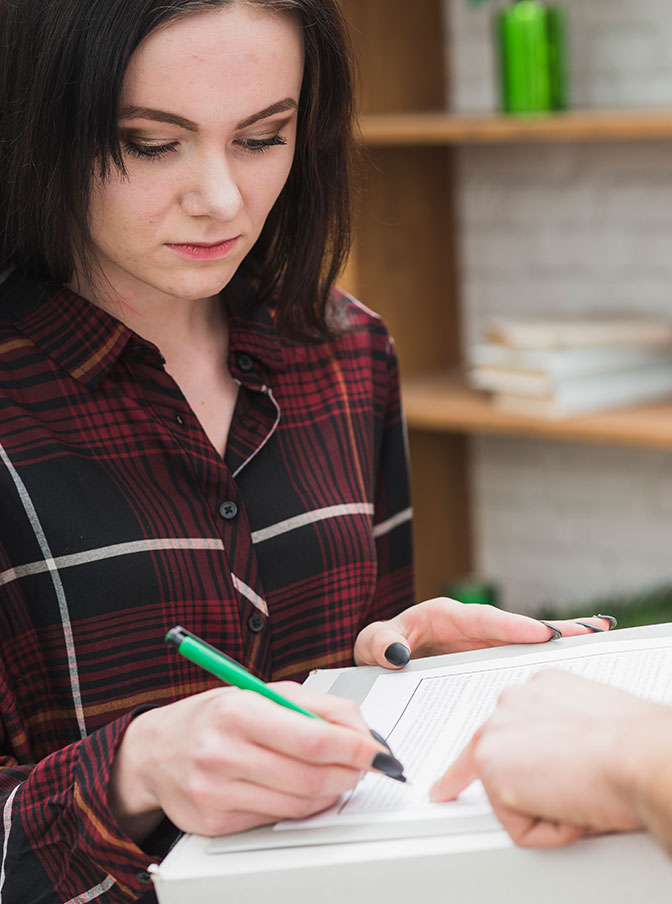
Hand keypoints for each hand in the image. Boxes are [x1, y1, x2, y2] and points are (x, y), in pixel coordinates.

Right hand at [109, 682, 386, 841]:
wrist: (157, 751)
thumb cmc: (216, 716)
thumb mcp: (261, 692)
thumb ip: (316, 707)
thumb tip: (361, 732)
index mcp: (238, 711)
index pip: (312, 739)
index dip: (354, 748)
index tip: (376, 751)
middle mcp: (222, 753)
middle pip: (309, 776)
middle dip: (348, 773)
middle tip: (364, 765)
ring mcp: (216, 793)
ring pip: (297, 803)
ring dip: (330, 792)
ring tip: (339, 776)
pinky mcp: (214, 823)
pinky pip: (275, 819)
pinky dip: (300, 807)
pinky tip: (303, 790)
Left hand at [354, 597, 613, 667]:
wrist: (379, 660)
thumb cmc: (377, 646)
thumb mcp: (372, 642)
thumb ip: (380, 642)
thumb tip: (395, 653)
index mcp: (444, 616)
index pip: (482, 620)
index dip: (512, 626)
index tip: (541, 633)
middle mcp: (470, 627)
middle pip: (515, 628)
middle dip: (553, 628)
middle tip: (592, 629)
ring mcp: (481, 644)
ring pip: (524, 643)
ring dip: (560, 642)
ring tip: (599, 637)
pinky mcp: (486, 659)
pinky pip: (518, 658)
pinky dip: (545, 659)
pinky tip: (577, 660)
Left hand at [430, 671, 669, 846]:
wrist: (641, 753)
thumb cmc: (637, 742)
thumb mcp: (594, 719)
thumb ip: (566, 730)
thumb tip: (570, 753)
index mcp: (539, 688)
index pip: (507, 723)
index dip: (502, 752)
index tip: (474, 768)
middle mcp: (511, 701)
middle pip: (495, 756)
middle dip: (521, 786)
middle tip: (565, 792)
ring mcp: (496, 733)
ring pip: (511, 794)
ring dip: (549, 807)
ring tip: (586, 792)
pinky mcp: (493, 770)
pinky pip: (519, 826)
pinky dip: (552, 831)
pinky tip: (578, 808)